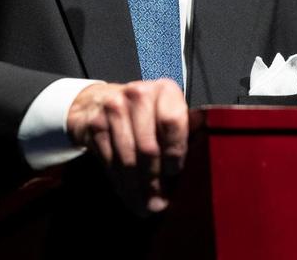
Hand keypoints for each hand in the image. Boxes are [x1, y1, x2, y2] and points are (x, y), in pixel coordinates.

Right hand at [65, 78, 188, 214]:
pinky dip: (119, 182)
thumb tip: (201, 161)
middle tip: (158, 203)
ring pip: (128, 158)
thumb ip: (185, 132)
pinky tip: (126, 192)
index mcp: (165, 90)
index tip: (174, 173)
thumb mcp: (168, 114)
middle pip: (149, 147)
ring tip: (143, 205)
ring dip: (136, 188)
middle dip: (154, 182)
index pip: (173, 122)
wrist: (101, 101)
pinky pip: (110, 161)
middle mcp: (139, 94)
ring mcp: (114, 107)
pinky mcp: (95, 123)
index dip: (174, 152)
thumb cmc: (144, 113)